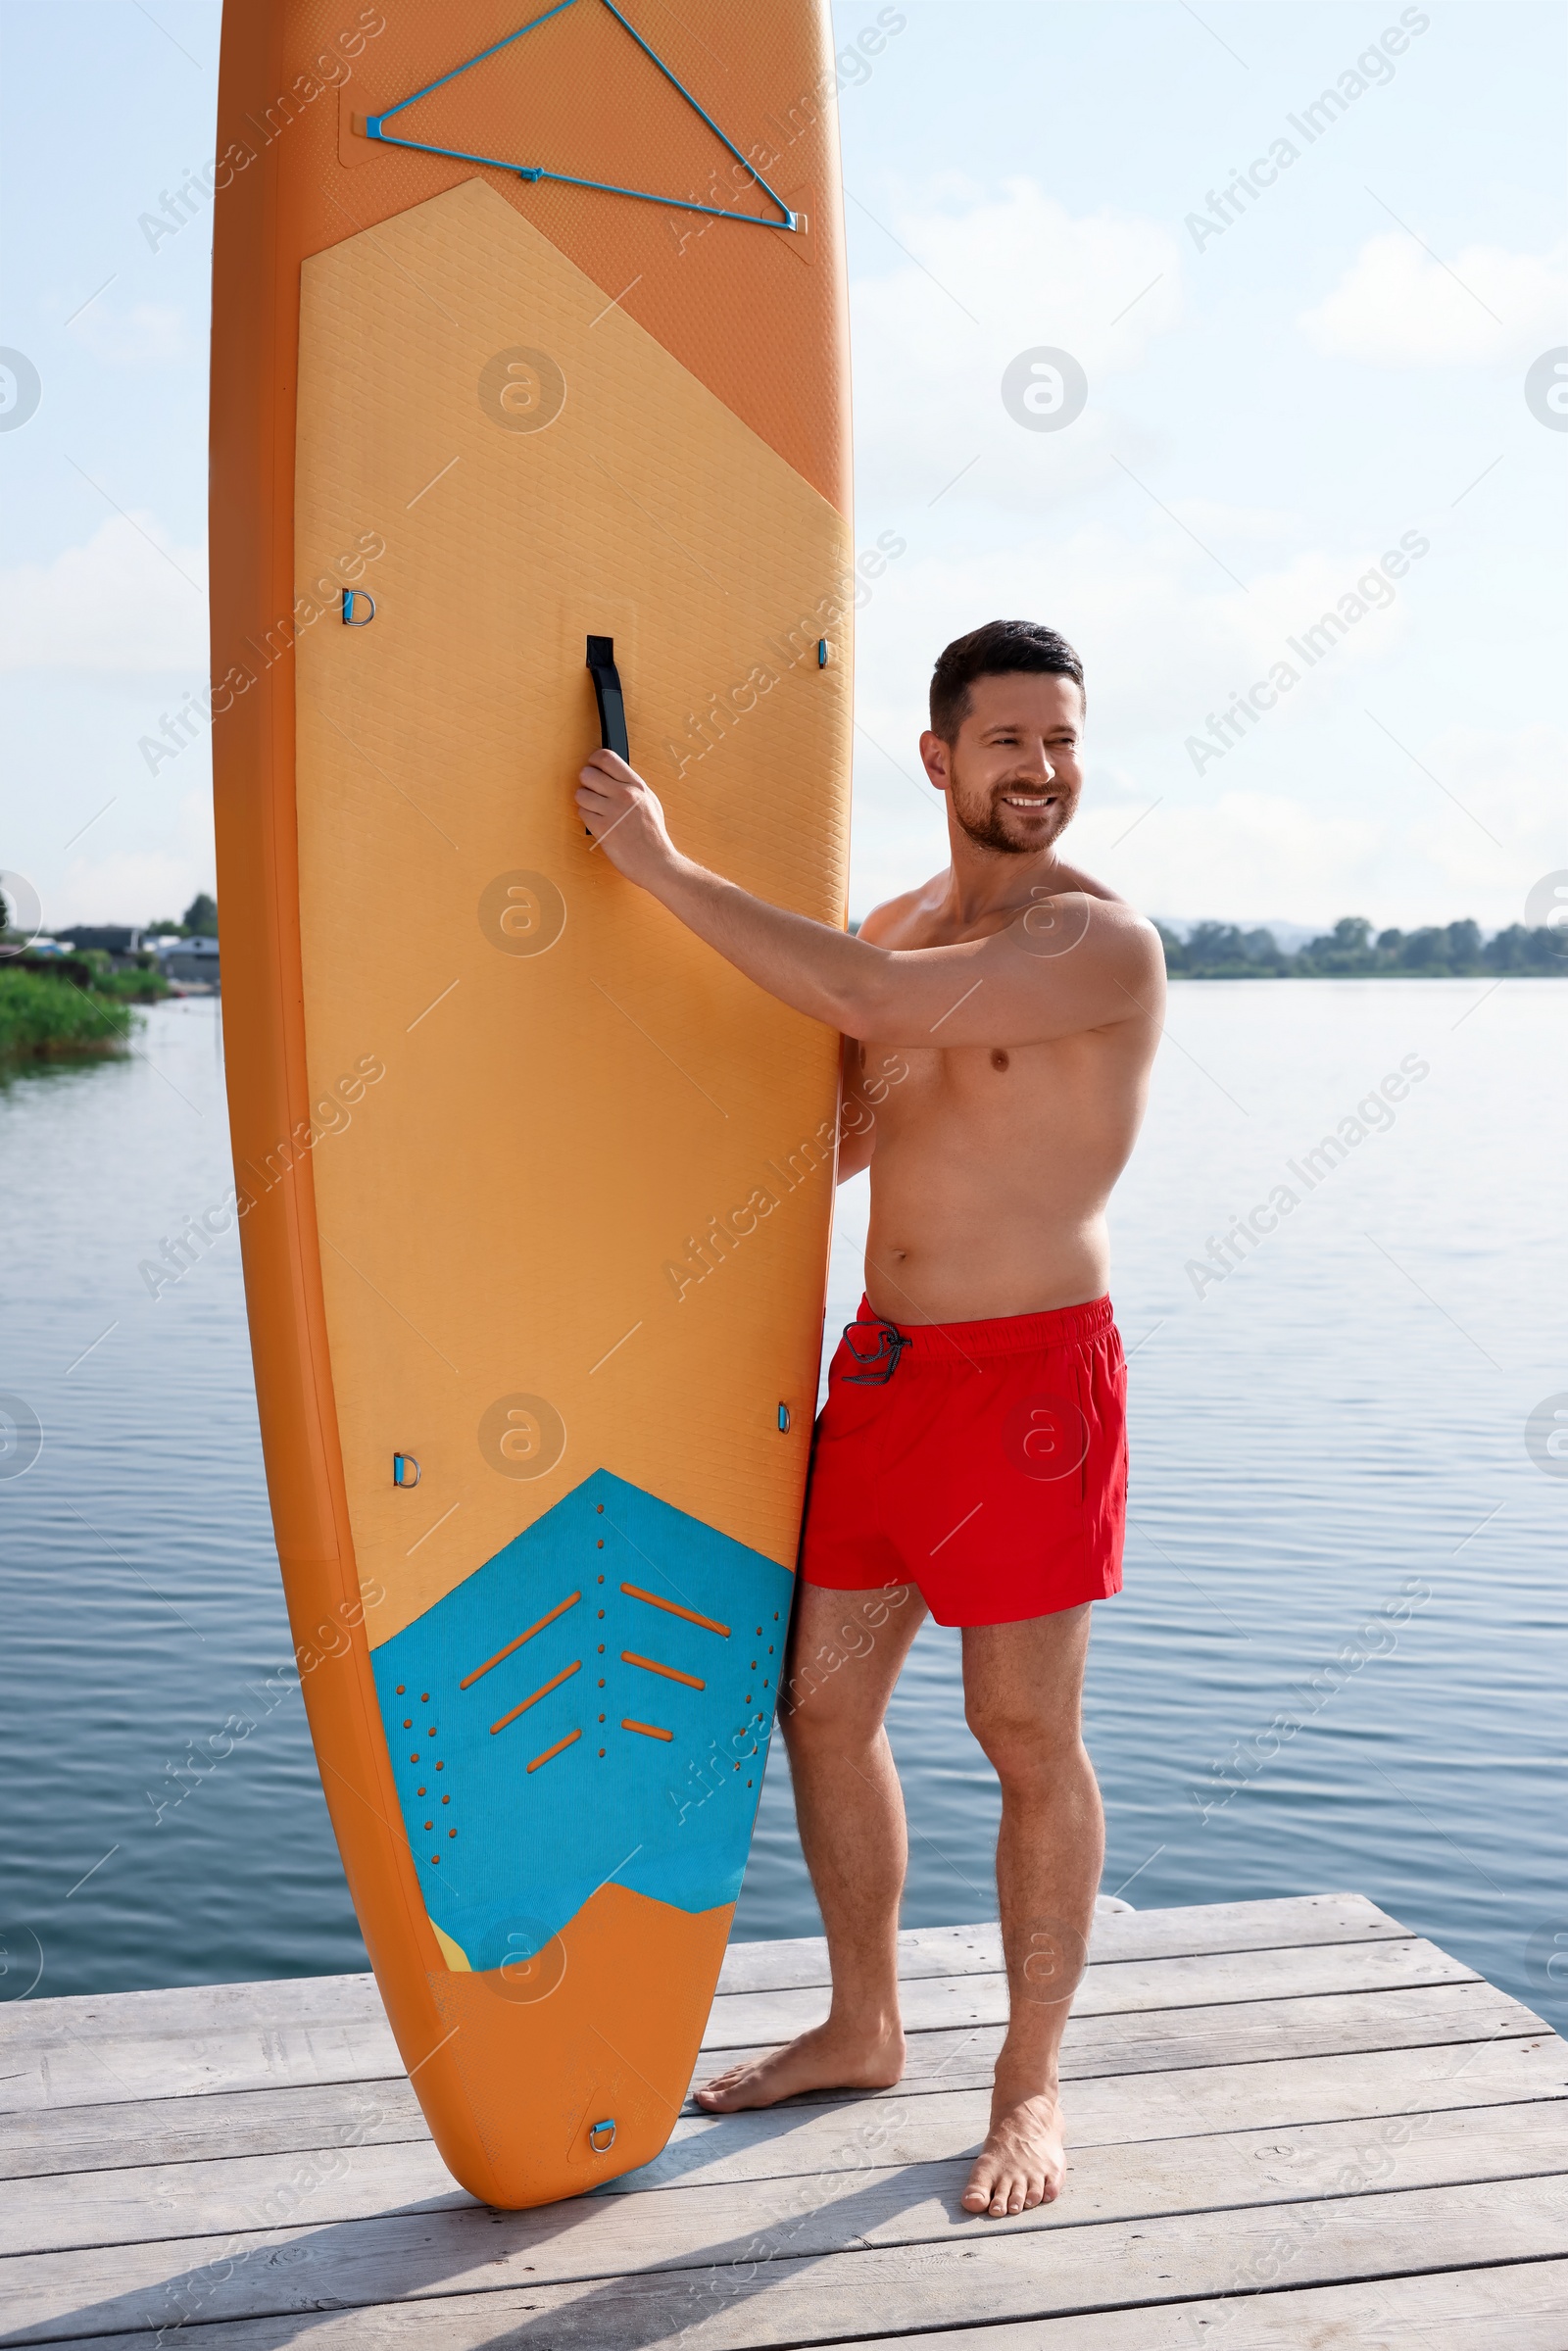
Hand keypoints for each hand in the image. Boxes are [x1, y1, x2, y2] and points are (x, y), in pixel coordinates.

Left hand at [574, 749, 677, 886]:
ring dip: (584, 801)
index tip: (593, 767)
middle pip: (587, 773)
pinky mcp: (602, 828)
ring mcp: (613, 811)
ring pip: (580, 794)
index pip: (606, 758)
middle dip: (586, 782)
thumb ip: (632, 786)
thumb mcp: (650, 802)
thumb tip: (612, 775)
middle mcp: (625, 794)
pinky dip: (587, 818)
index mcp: (637, 785)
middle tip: (592, 791)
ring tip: (596, 809)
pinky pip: (582, 813)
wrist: (657, 862)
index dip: (594, 761)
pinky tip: (598, 823)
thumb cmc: (654, 836)